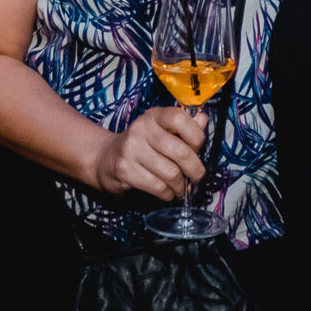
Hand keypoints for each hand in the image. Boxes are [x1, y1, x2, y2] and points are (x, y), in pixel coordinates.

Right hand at [90, 106, 207, 200]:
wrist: (106, 158)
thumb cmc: (142, 144)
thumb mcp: (161, 130)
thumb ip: (184, 126)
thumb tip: (204, 121)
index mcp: (154, 116)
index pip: (180, 119)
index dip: (196, 136)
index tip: (198, 149)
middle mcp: (141, 129)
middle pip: (181, 152)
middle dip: (195, 170)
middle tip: (197, 177)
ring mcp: (131, 149)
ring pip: (171, 173)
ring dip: (182, 186)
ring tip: (182, 188)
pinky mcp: (125, 170)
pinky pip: (158, 187)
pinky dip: (168, 194)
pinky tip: (168, 192)